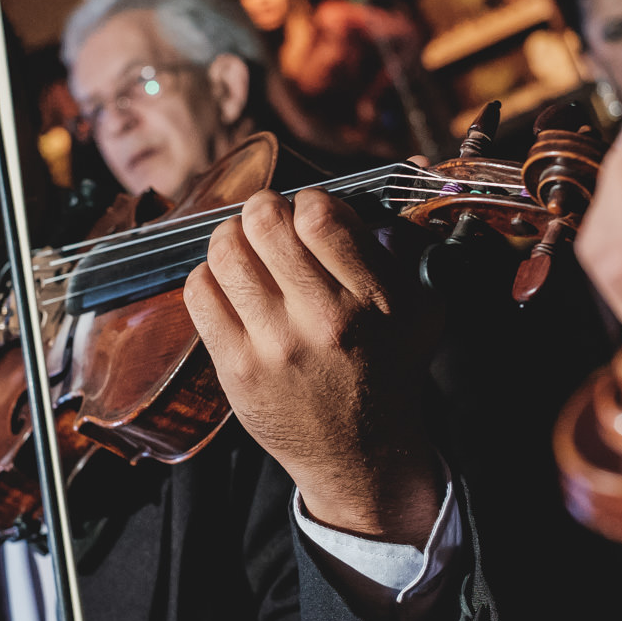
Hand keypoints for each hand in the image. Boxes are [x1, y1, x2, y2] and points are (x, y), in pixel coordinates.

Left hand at [184, 188, 443, 545]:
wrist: (361, 454)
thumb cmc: (388, 370)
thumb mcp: (422, 308)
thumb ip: (409, 243)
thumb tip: (408, 166)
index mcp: (374, 299)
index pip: (320, 215)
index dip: (308, 201)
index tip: (309, 213)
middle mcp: (324, 320)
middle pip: (264, 223)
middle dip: (262, 209)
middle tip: (268, 220)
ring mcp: (275, 346)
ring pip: (226, 251)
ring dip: (230, 236)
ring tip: (244, 246)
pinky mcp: (236, 368)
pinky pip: (200, 292)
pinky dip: (209, 276)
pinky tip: (228, 285)